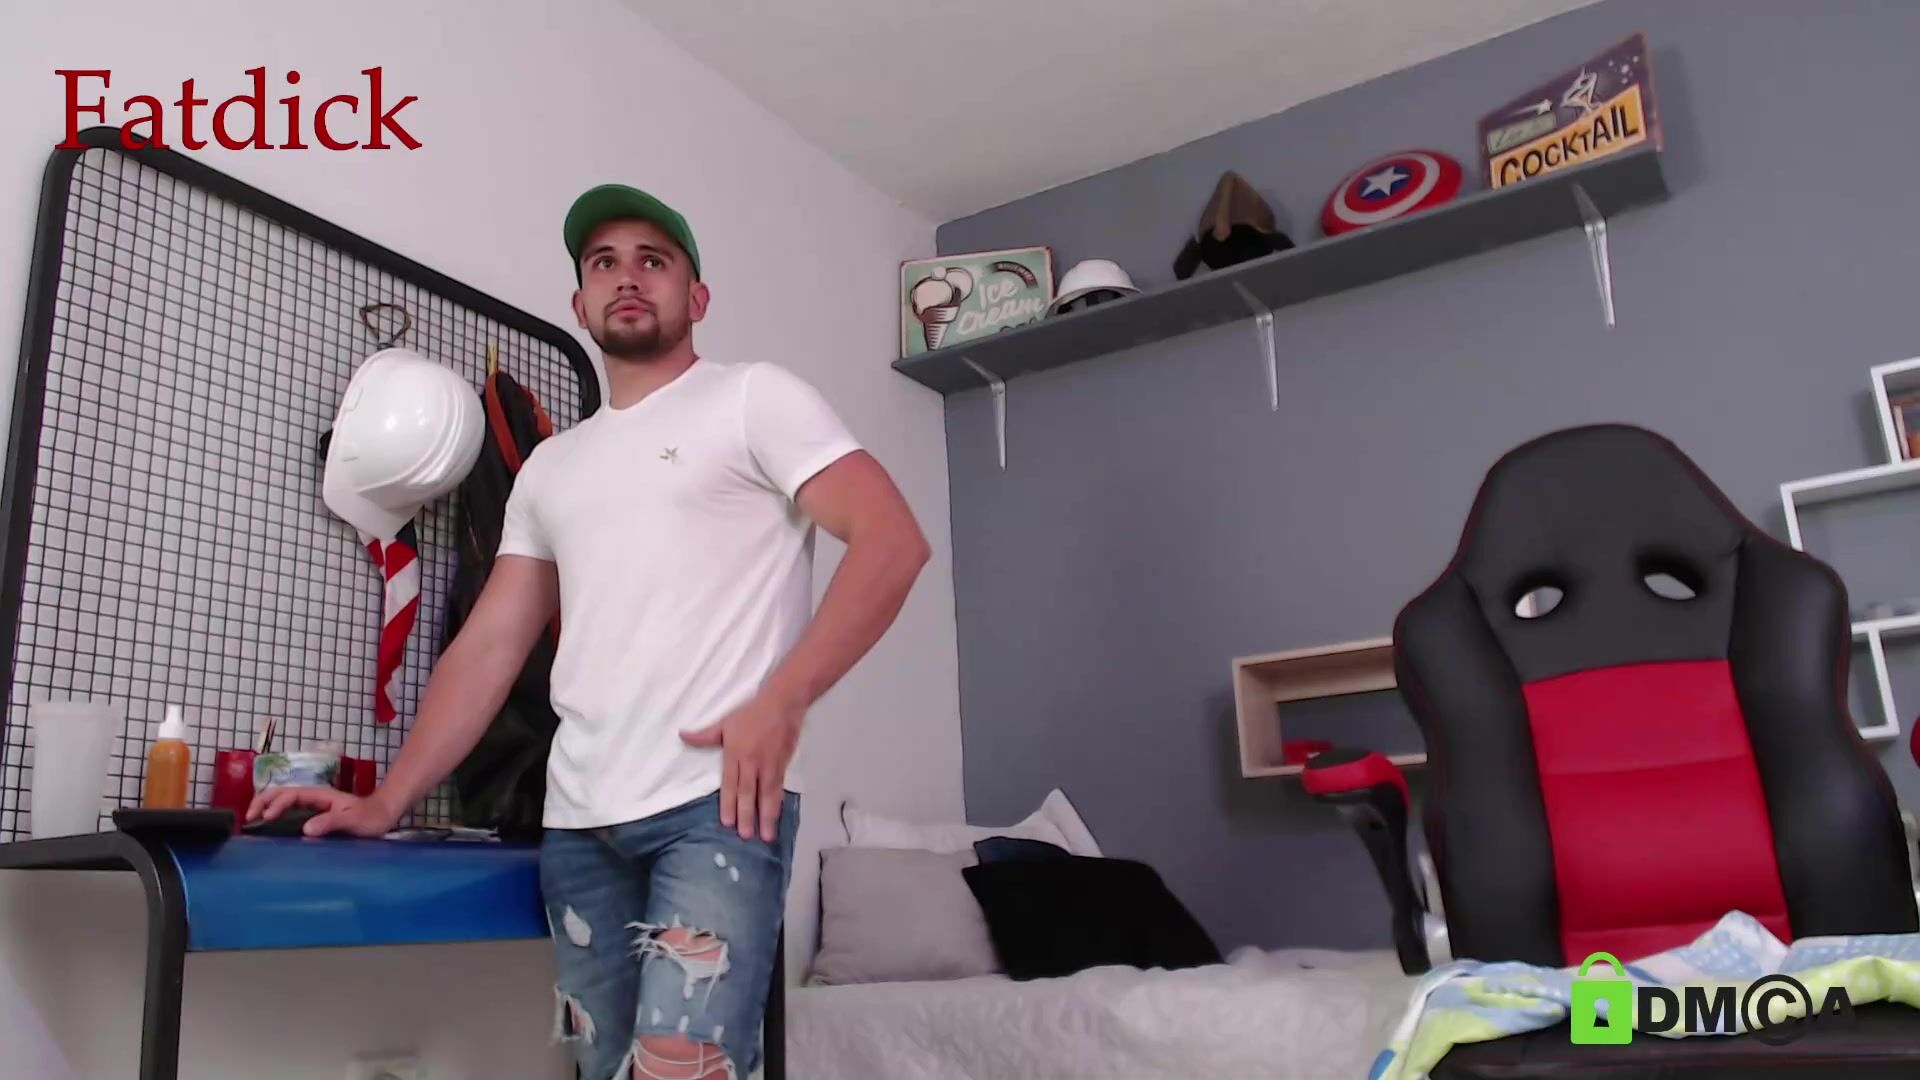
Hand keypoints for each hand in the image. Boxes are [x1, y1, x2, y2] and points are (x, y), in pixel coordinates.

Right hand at [245, 785, 399, 838]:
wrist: (383, 816)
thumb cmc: (370, 818)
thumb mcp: (353, 821)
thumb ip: (332, 822)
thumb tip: (306, 829)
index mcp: (320, 796)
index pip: (292, 794)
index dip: (277, 803)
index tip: (266, 817)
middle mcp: (313, 799)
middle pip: (282, 793)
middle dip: (263, 801)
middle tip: (248, 818)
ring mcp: (313, 807)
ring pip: (283, 802)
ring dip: (266, 807)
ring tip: (251, 822)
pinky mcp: (314, 817)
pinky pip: (289, 813)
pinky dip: (275, 816)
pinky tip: (268, 829)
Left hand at [680, 689, 803, 841]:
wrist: (782, 703)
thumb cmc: (751, 713)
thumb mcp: (725, 723)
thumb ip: (705, 736)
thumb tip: (682, 735)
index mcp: (736, 753)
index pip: (731, 783)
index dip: (729, 803)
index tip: (727, 823)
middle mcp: (753, 762)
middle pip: (749, 793)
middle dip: (747, 816)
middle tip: (746, 836)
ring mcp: (769, 765)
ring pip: (767, 795)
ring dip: (766, 816)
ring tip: (766, 836)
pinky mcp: (783, 765)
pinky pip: (779, 789)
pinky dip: (778, 805)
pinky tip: (776, 817)